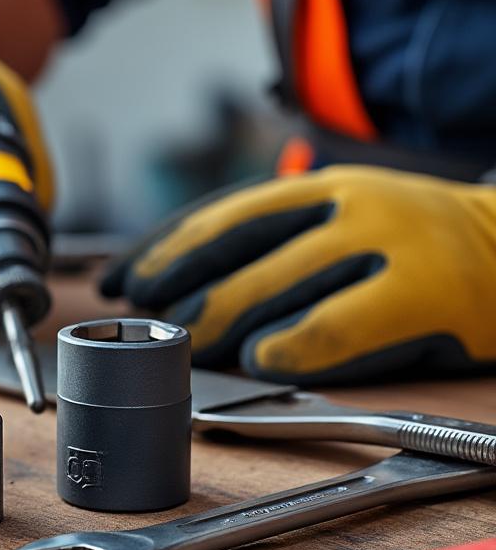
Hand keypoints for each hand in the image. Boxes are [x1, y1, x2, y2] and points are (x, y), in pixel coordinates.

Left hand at [101, 166, 495, 383]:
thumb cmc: (415, 244)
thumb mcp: (343, 218)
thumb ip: (275, 243)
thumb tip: (180, 285)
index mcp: (323, 188)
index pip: (223, 216)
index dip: (164, 249)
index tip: (120, 280)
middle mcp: (353, 206)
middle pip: (244, 252)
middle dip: (184, 290)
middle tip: (148, 322)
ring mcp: (393, 247)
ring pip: (285, 288)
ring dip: (225, 322)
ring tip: (188, 346)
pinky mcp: (428, 296)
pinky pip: (345, 325)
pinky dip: (295, 346)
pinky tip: (262, 361)